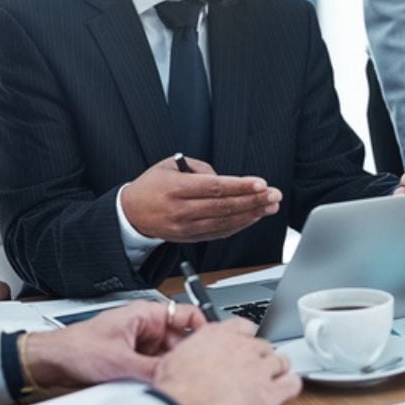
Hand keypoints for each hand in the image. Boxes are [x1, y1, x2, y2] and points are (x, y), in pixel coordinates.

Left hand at [25, 301, 207, 388]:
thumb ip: (151, 371)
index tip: (213, 348)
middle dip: (187, 358)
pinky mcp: (135, 361)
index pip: (188, 315)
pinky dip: (160, 379)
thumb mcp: (120, 362)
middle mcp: (146, 328)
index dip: (204, 331)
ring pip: (170, 358)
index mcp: (146, 314)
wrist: (52, 363)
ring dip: (172, 371)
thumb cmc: (77, 349)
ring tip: (176, 384)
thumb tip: (176, 380)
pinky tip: (161, 389)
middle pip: (181, 342)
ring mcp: (142, 346)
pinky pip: (157, 370)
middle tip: (195, 375)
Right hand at [122, 156, 281, 241]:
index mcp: (175, 188)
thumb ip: (199, 168)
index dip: (240, 186)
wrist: (130, 214)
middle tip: (274, 194)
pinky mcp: (190, 239)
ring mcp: (186, 228)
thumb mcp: (168, 165)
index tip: (260, 183)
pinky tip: (253, 217)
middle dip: (253, 200)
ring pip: (225, 222)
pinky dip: (239, 226)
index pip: (214, 188)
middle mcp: (181, 210)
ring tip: (270, 206)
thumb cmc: (151, 186)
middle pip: (224, 207)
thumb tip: (224, 179)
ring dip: (251, 214)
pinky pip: (219, 233)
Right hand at [152, 318, 300, 404]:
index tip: (245, 347)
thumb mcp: (174, 359)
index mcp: (219, 336)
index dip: (247, 340)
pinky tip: (285, 390)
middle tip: (254, 372)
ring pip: (281, 362)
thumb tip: (189, 360)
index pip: (244, 327)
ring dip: (277, 371)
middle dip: (260, 358)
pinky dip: (290, 386)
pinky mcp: (269, 393)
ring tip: (272, 381)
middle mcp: (242, 348)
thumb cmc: (175, 389)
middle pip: (264, 346)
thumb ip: (191, 354)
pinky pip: (292, 383)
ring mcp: (258, 369)